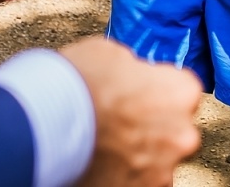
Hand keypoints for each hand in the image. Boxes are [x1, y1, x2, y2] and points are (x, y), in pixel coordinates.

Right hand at [60, 38, 201, 186]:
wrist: (46, 123)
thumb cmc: (79, 82)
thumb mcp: (111, 54)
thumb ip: (135, 70)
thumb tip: (132, 77)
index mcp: (182, 92)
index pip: (182, 91)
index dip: (156, 92)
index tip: (138, 95)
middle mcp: (183, 133)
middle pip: (175, 129)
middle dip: (153, 127)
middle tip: (120, 123)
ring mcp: (163, 168)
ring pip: (158, 160)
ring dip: (139, 154)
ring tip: (105, 146)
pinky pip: (140, 182)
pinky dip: (126, 175)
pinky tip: (102, 163)